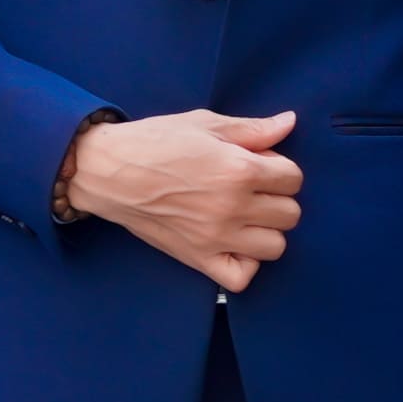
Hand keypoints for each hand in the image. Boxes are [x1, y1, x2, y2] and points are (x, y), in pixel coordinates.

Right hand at [70, 107, 301, 290]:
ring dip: (266, 231)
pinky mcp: (199, 258)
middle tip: (252, 190)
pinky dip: (245, 264)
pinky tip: (233, 244)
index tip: (259, 166)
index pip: (294, 178)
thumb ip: (252, 129)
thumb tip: (289, 123)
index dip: (280, 169)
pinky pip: (242, 278)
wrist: (108, 171)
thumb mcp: (205, 124)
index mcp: (239, 170)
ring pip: (276, 247)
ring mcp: (217, 237)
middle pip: (290, 214)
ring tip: (245, 217)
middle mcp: (233, 207)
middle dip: (277, 198)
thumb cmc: (155, 142)